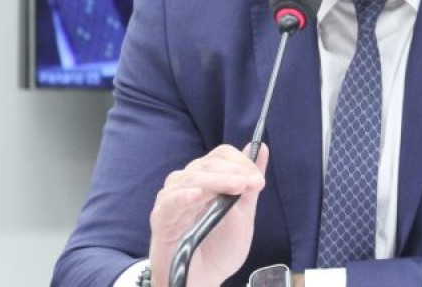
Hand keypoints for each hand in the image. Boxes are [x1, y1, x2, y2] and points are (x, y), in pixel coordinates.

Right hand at [149, 143, 268, 286]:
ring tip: (236, 187)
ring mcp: (172, 200)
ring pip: (191, 179)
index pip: (220, 156)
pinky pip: (169, 202)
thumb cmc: (219, 248)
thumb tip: (261, 147)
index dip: (240, 162)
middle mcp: (188, 184)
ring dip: (216, 181)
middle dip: (233, 172)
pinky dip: (182, 196)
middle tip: (252, 183)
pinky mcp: (161, 219)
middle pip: (207, 165)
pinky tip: (197, 196)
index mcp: (208, 180)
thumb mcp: (243, 214)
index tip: (258, 179)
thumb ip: (249, 182)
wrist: (204, 282)